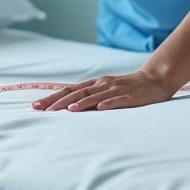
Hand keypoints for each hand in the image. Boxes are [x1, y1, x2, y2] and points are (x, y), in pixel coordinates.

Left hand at [32, 69, 177, 111]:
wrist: (155, 79)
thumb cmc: (127, 88)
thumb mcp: (105, 91)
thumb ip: (89, 98)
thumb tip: (67, 108)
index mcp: (94, 84)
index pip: (68, 90)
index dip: (51, 98)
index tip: (35, 106)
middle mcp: (102, 84)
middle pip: (76, 92)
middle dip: (59, 101)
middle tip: (42, 110)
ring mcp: (116, 89)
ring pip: (95, 95)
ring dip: (81, 102)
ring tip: (68, 110)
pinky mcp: (131, 96)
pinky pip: (118, 100)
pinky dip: (108, 103)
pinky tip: (100, 108)